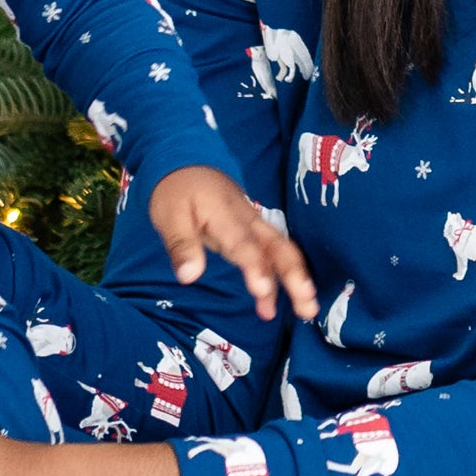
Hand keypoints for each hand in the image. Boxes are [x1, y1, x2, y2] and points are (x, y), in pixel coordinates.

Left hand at [150, 162, 315, 322]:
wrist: (187, 165)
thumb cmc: (177, 192)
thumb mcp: (169, 217)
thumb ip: (181, 246)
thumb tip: (188, 278)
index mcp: (226, 216)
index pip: (245, 244)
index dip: (256, 267)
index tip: (263, 291)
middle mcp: (248, 221)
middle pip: (277, 247)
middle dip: (294, 275)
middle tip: (307, 304)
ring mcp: (254, 226)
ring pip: (282, 251)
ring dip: (296, 279)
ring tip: (307, 309)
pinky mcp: (254, 232)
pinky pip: (274, 254)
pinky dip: (280, 278)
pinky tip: (272, 307)